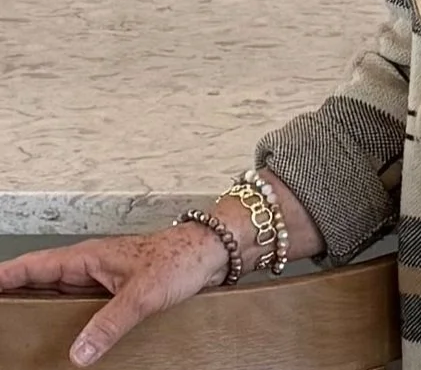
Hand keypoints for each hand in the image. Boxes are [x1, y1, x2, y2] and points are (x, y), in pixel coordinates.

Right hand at [0, 224, 228, 364]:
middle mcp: (91, 267)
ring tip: (17, 331)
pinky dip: (67, 320)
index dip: (7, 276)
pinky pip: (81, 307)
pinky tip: (64, 339)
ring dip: (40, 309)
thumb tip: (78, 355)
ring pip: (61, 295)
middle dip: (15, 296)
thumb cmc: (180, 258)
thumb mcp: (143, 294)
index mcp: (89, 258)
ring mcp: (103, 279)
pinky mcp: (118, 292)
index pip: (35, 266)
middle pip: (42, 282)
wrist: (213, 252)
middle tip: (0, 320)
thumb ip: (110, 324)